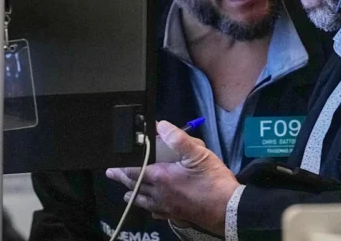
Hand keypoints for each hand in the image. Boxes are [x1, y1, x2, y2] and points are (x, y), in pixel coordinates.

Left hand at [106, 121, 239, 235]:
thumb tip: (160, 125)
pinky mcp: (176, 215)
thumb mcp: (199, 154)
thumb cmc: (214, 181)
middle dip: (123, 179)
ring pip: (143, 201)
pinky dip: (149, 209)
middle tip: (112, 175)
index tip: (111, 165)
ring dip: (133, 195)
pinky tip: (151, 209)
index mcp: (162, 177)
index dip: (122, 167)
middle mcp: (159, 194)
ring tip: (125, 194)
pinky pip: (156, 213)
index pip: (135, 171)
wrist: (228, 209)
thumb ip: (178, 139)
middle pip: (135, 186)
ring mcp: (167, 207)